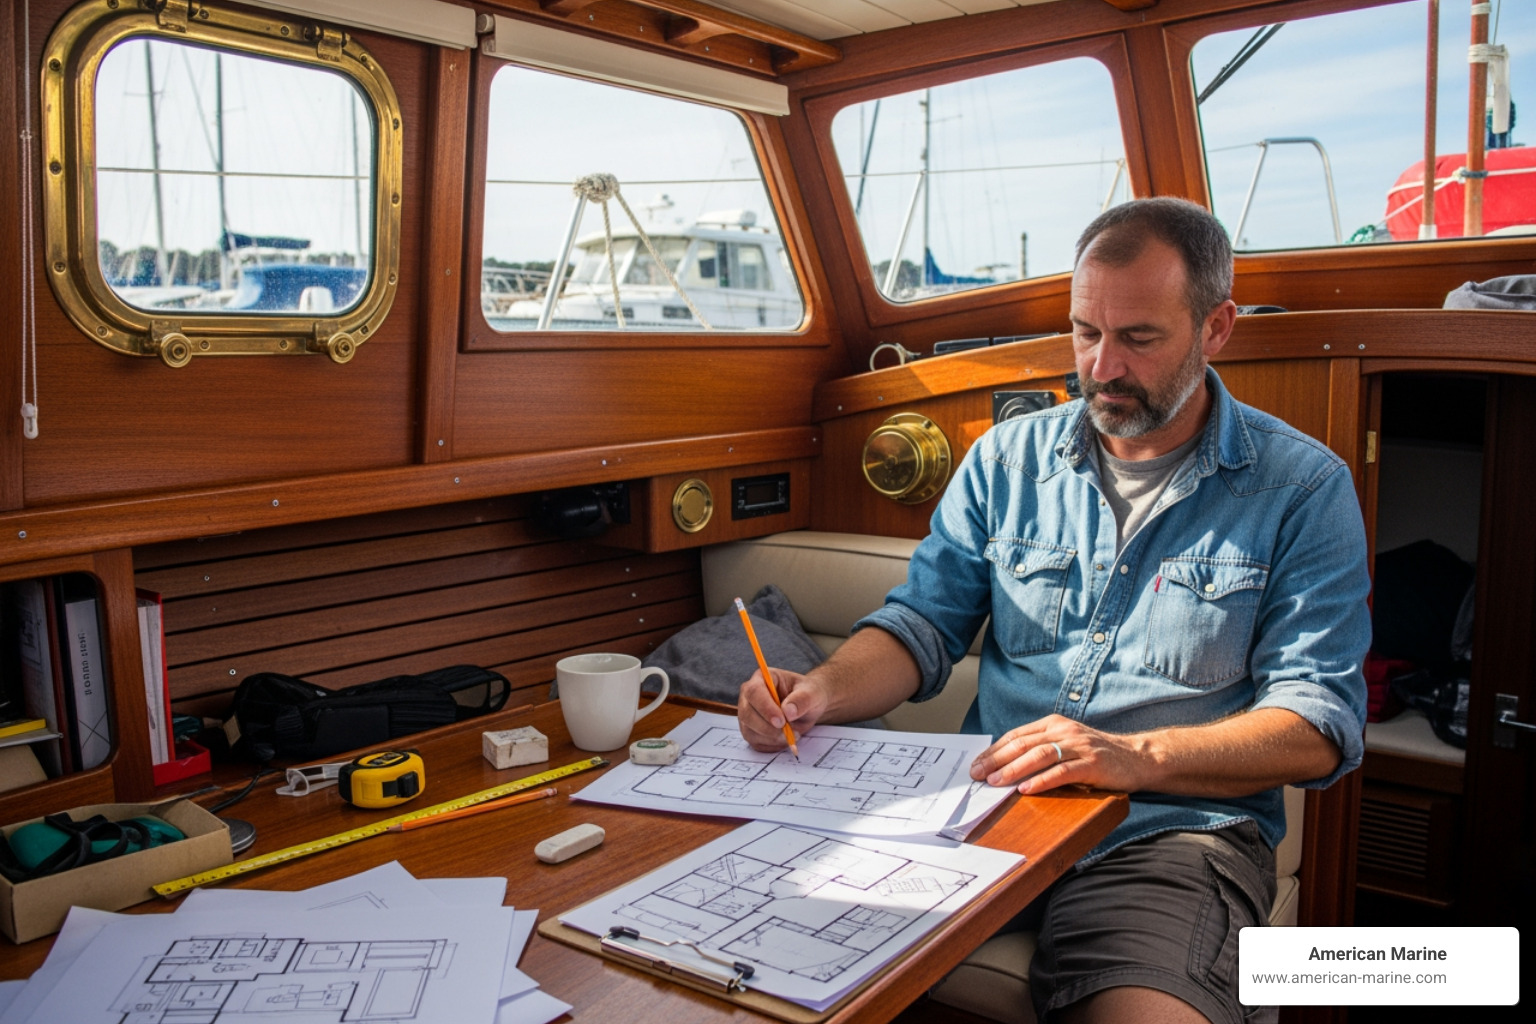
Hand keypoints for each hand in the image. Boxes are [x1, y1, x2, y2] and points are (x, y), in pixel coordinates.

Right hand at [737, 667, 824, 750]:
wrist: (808, 707)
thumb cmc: (808, 695)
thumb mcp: (812, 693)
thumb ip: (802, 699)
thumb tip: (788, 711)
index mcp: (762, 679)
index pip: (754, 691)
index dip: (765, 708)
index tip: (781, 721)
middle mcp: (749, 696)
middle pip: (746, 713)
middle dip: (767, 727)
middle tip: (788, 732)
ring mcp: (748, 714)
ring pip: (749, 731)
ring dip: (771, 738)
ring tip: (793, 734)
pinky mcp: (751, 731)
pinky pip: (755, 743)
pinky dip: (772, 745)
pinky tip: (785, 739)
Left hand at [969, 714, 1154, 794]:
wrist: (1137, 757)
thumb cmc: (1096, 755)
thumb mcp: (1066, 744)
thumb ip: (1041, 749)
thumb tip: (1005, 766)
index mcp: (1053, 724)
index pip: (1016, 736)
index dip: (994, 750)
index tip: (976, 764)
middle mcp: (1064, 731)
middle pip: (1023, 744)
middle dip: (996, 760)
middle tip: (977, 774)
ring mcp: (1079, 746)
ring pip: (1039, 755)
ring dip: (1014, 769)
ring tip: (996, 782)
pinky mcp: (1092, 764)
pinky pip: (1062, 772)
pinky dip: (1042, 780)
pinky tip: (1027, 789)